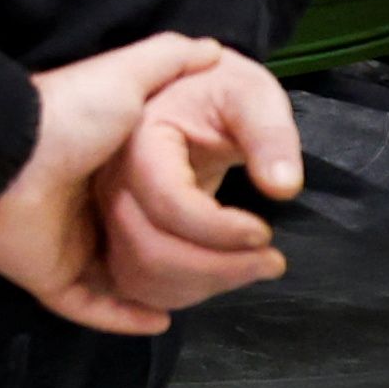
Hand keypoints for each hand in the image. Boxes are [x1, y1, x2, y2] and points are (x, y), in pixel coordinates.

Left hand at [0, 35, 246, 336]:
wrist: (8, 151)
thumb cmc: (67, 113)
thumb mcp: (128, 76)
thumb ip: (168, 59)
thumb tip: (212, 50)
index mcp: (107, 171)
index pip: (160, 201)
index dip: (200, 215)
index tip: (242, 226)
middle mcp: (89, 210)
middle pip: (147, 247)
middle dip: (191, 261)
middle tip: (236, 268)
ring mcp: (66, 246)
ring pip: (124, 281)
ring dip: (162, 289)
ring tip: (207, 292)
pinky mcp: (48, 275)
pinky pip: (90, 305)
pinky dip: (123, 316)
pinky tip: (158, 318)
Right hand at [97, 44, 306, 318]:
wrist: (190, 97)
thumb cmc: (220, 94)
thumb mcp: (252, 96)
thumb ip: (271, 135)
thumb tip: (283, 187)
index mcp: (139, 142)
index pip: (168, 202)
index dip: (219, 230)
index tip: (266, 233)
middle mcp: (110, 183)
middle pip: (148, 250)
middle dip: (218, 268)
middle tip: (272, 261)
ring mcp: (105, 214)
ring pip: (139, 275)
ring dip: (203, 286)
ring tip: (252, 267)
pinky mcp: (113, 236)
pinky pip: (134, 283)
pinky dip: (180, 294)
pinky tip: (221, 276)